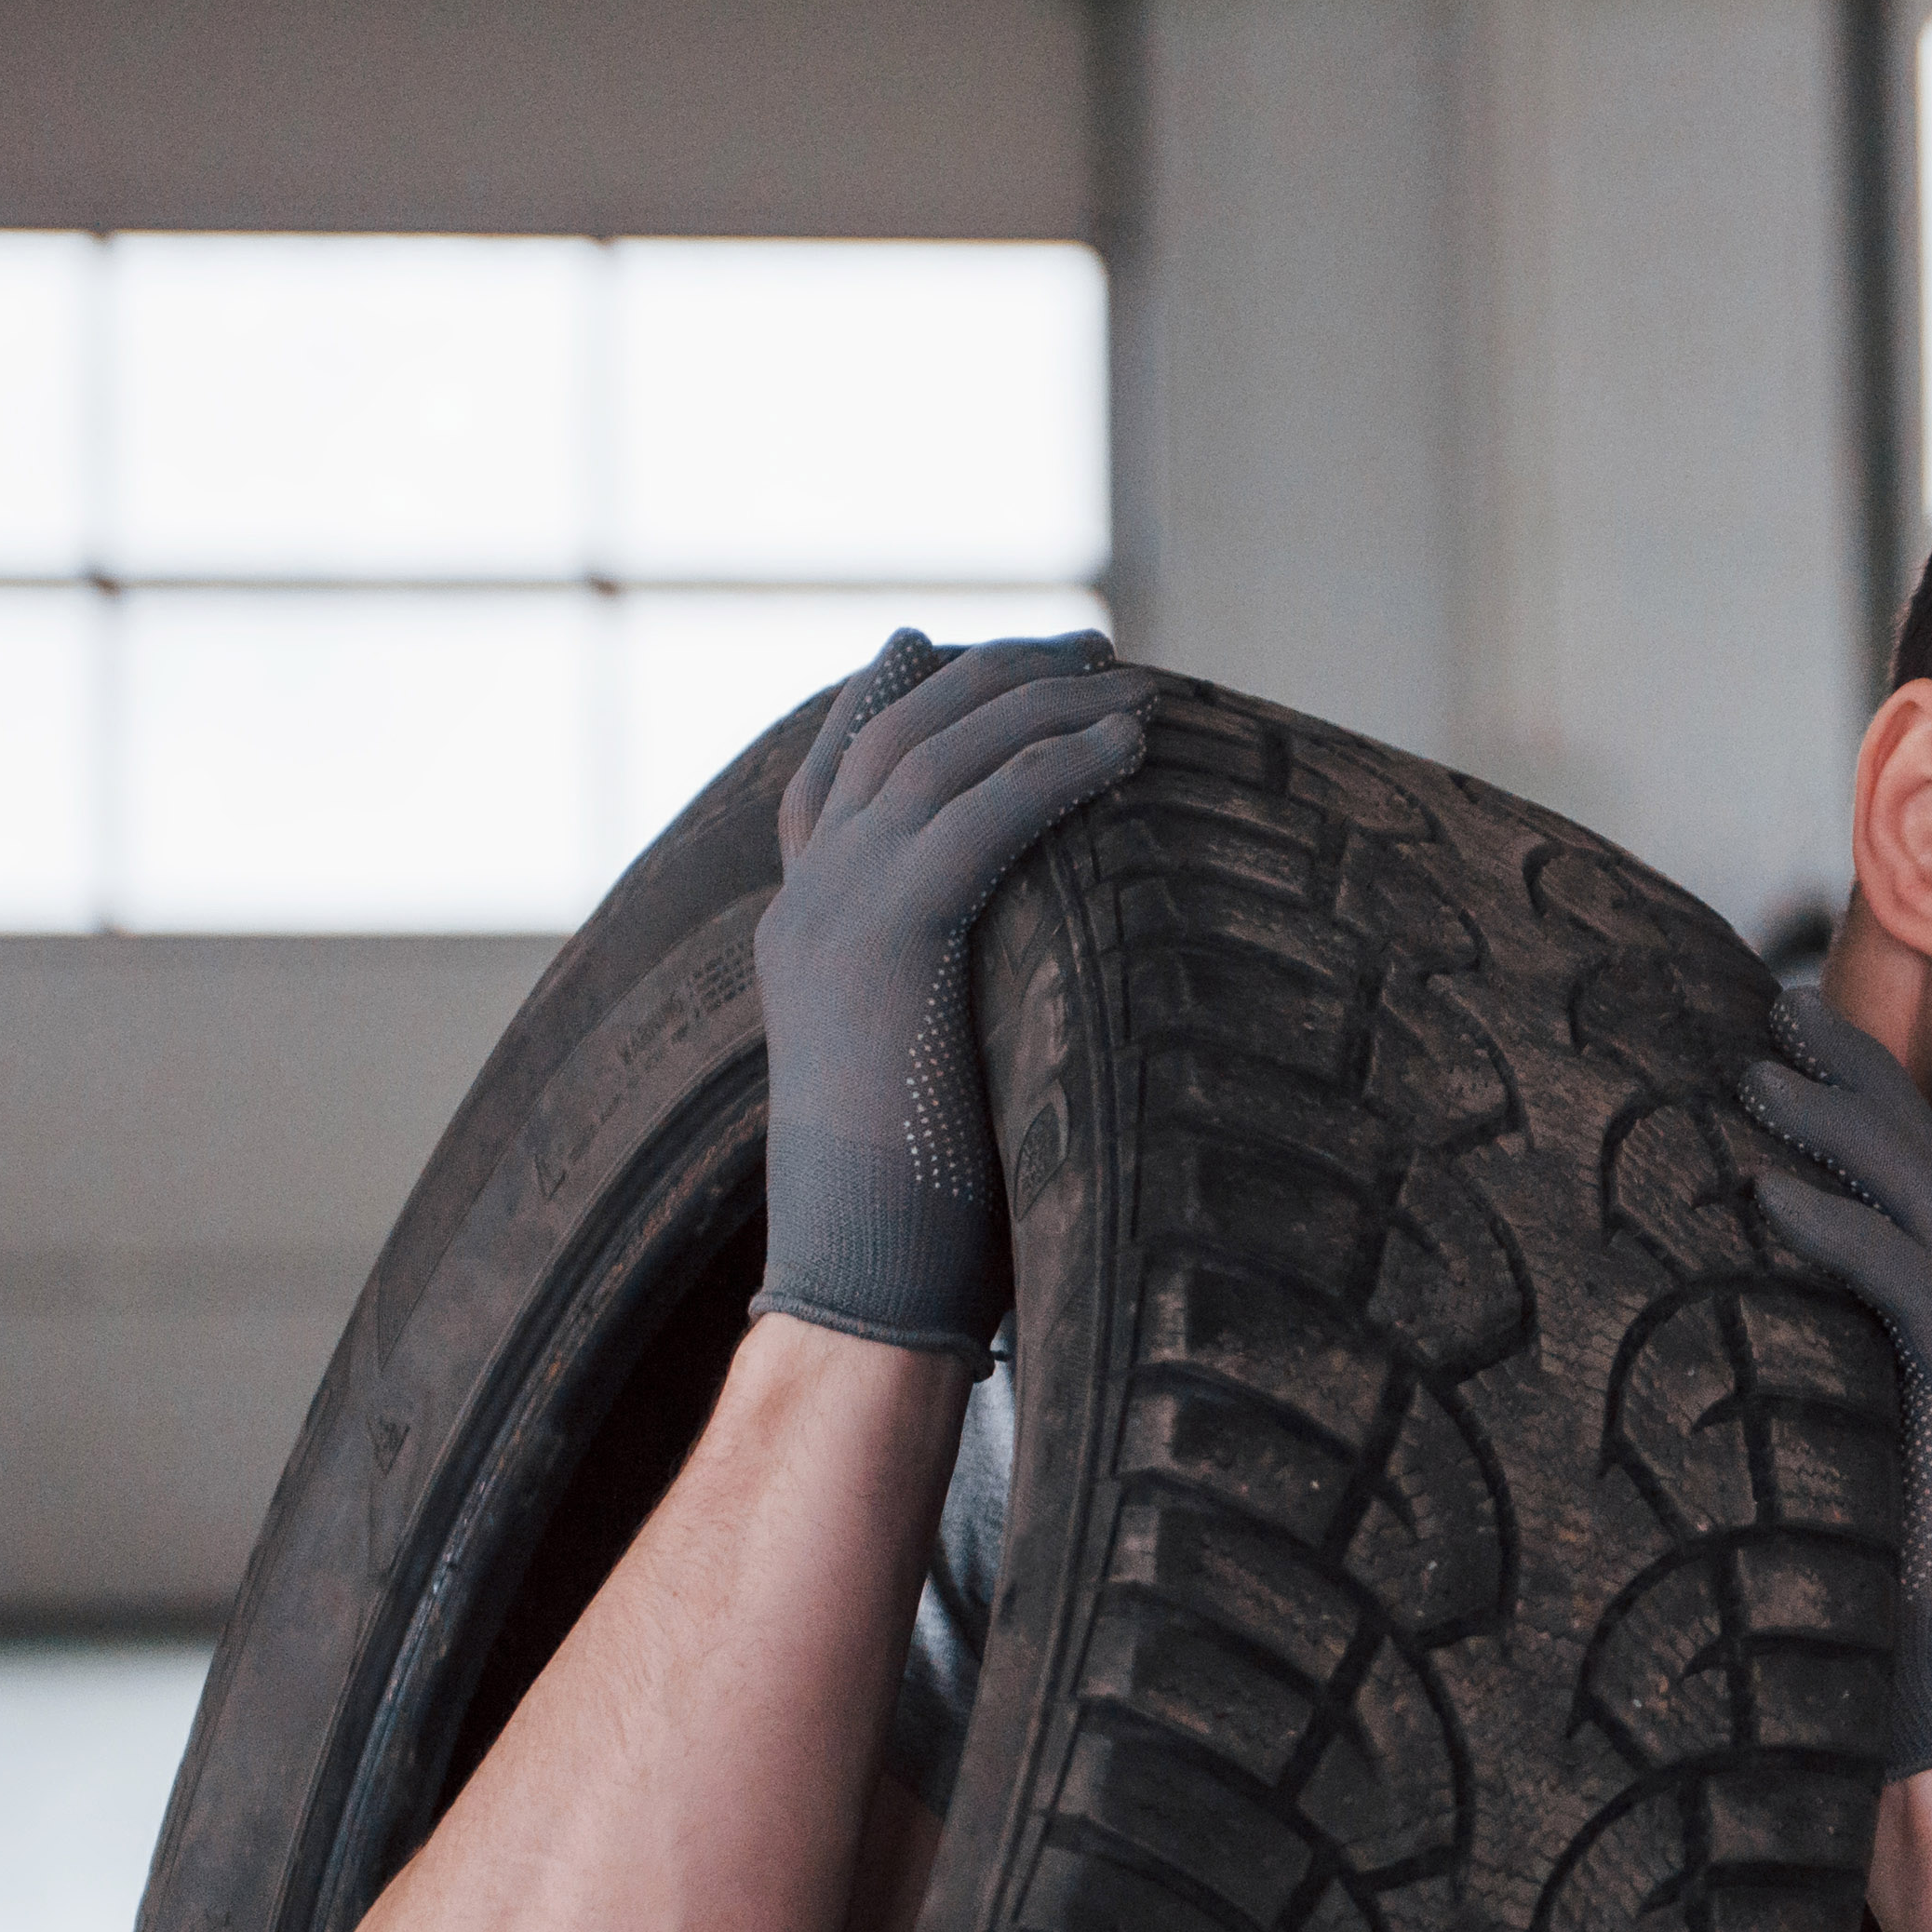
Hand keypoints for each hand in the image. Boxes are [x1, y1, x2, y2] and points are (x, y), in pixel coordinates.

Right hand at [752, 628, 1154, 1361]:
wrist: (859, 1289)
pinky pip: (983, 817)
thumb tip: (1042, 1005)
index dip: (877, 700)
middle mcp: (804, 906)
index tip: (924, 642)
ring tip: (1131, 685)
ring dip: (1044, 707)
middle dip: (990, 677)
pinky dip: (1058, 769)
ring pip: (940, 757)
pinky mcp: (886, 943)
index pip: (828, 780)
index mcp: (799, 936)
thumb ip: (950, 1012)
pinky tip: (1127, 749)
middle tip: (1084, 645)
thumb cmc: (920, 1229)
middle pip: (891, 736)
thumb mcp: (929, 1085)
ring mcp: (833, 915)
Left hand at [1741, 986, 1931, 1779]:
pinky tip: (1761, 1194)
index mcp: (1928, 1343)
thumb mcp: (1792, 1451)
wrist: (1918, 1711)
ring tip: (1759, 1074)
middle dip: (1854, 1081)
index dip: (1856, 1100)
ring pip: (1925, 1211)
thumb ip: (1767, 1370)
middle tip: (1773, 1015)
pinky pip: (1906, 1299)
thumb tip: (1665, 1304)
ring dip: (1840, 1130)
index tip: (1779, 1034)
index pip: (1907, 1187)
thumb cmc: (1831, 1594)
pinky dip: (1836, 1233)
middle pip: (1927, 1169)